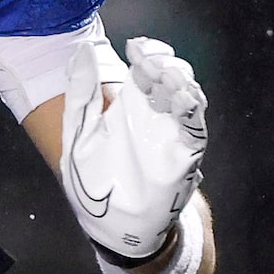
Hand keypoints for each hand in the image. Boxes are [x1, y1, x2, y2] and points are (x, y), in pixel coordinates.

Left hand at [60, 35, 207, 263]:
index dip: (147, 53)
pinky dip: (191, 111)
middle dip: (163, 64)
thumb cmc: (93, 181)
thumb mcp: (79, 133)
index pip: (146, 69)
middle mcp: (155, 115)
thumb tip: (81, 49)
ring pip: (187, 97)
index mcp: (130, 105)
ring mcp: (172, 134)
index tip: (135, 46)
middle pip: (170, 77)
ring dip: (180, 82)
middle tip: (147, 58)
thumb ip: (81, 93)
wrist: (112, 226)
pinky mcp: (185, 156)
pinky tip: (182, 97)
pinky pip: (195, 128)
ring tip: (164, 73)